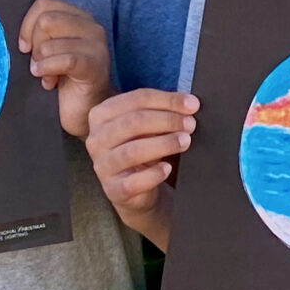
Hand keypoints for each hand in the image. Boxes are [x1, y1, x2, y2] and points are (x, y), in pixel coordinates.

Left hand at [19, 0, 111, 137]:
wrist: (84, 112)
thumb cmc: (63, 80)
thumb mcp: (48, 49)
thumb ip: (39, 32)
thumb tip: (12, 30)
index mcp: (79, 17)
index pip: (44, 4)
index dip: (27, 25)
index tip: (24, 47)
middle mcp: (92, 27)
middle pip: (46, 21)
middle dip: (35, 45)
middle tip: (39, 64)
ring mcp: (97, 46)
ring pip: (51, 43)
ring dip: (42, 64)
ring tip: (49, 78)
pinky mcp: (96, 66)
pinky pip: (64, 60)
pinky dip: (49, 70)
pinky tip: (49, 82)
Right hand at [85, 89, 198, 229]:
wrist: (135, 188)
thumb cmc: (142, 147)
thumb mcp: (148, 125)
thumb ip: (163, 111)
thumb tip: (190, 104)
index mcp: (102, 115)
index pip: (136, 99)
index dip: (167, 100)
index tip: (192, 105)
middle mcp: (97, 139)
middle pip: (133, 122)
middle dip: (167, 121)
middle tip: (190, 124)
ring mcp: (102, 165)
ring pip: (132, 151)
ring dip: (164, 144)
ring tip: (185, 142)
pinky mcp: (113, 189)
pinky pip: (133, 181)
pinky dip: (153, 174)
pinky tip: (167, 169)